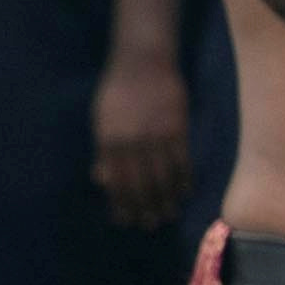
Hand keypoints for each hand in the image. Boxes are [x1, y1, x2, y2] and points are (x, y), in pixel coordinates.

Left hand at [90, 48, 194, 226]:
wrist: (143, 60)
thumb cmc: (118, 90)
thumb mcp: (101, 118)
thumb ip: (103, 150)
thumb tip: (100, 179)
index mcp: (109, 139)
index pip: (116, 180)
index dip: (120, 202)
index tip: (125, 219)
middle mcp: (132, 141)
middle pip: (140, 183)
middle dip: (143, 207)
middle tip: (149, 224)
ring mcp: (156, 136)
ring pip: (162, 176)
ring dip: (165, 199)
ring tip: (167, 215)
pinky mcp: (177, 128)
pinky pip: (181, 161)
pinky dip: (183, 179)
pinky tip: (183, 192)